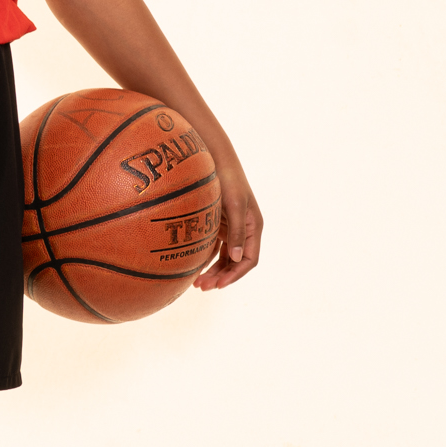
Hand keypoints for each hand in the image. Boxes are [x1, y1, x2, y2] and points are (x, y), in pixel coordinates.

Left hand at [194, 153, 262, 289]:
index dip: (235, 275)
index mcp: (253, 228)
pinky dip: (205, 260)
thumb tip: (237, 259)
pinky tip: (192, 269)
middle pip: (235, 262)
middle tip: (202, 288)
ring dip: (212, 271)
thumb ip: (237, 231)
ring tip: (196, 284)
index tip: (219, 285)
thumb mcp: (235, 205)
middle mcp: (244, 230)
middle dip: (221, 277)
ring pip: (224, 258)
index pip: (249, 260)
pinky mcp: (217, 224)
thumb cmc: (228, 179)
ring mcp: (230, 228)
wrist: (214, 158)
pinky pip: (213, 248)